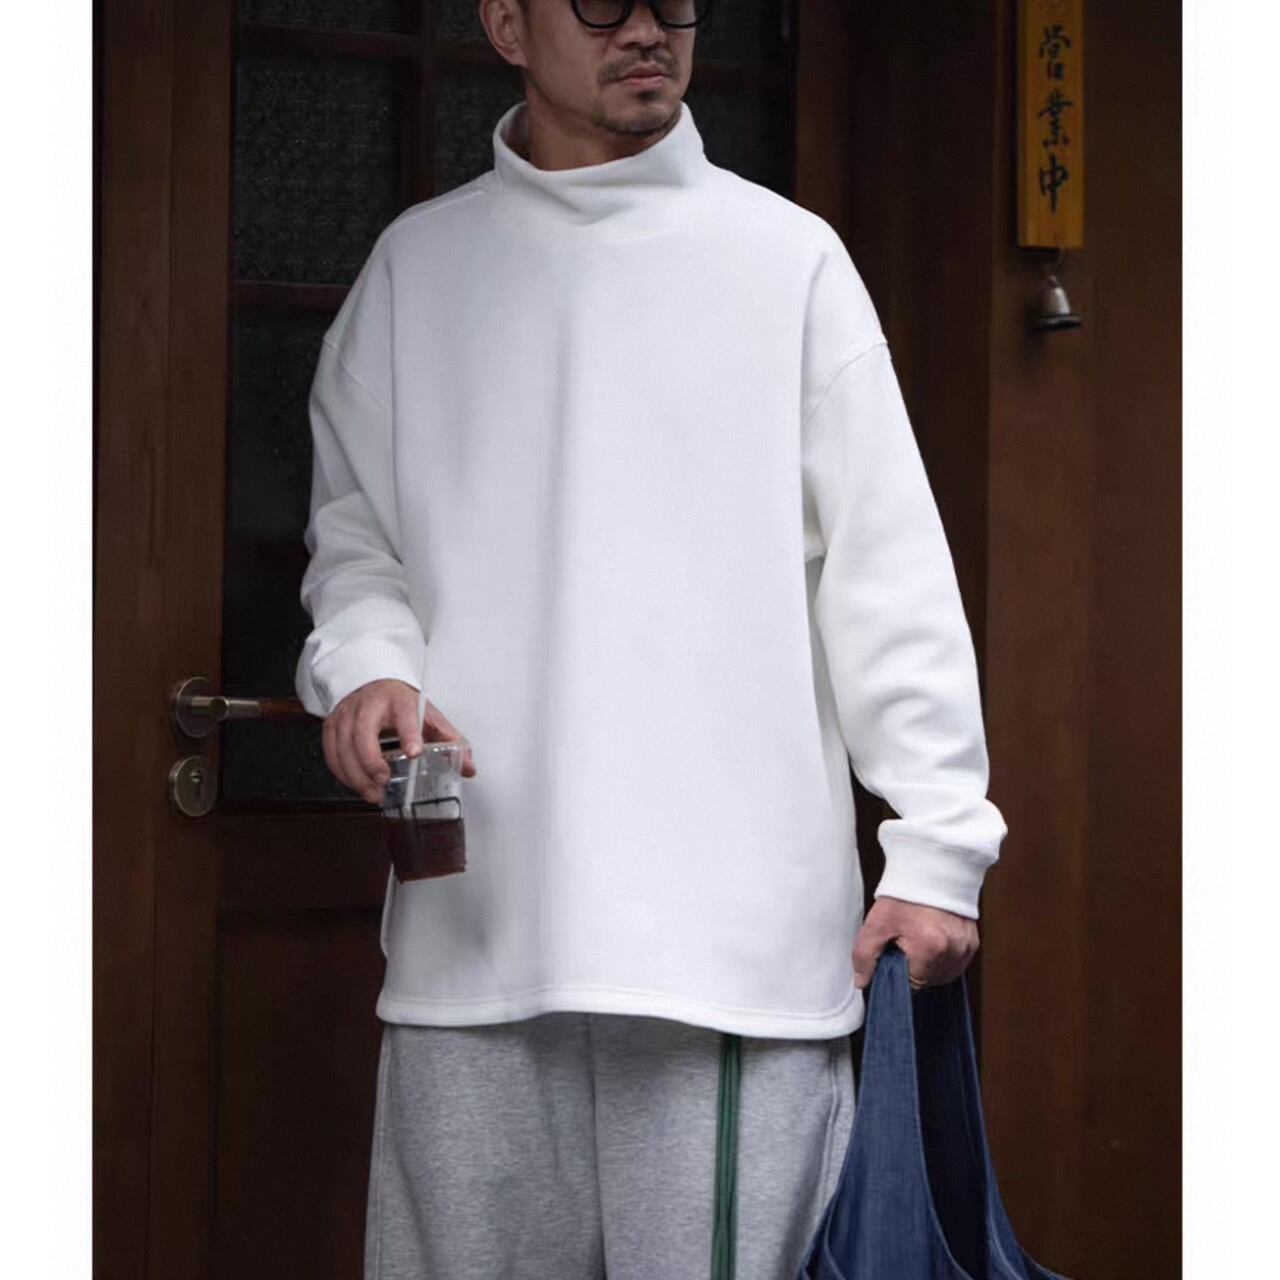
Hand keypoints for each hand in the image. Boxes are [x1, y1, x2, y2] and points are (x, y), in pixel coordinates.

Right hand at [322, 678, 477, 804]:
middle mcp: (369, 704)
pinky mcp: (332, 726)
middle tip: (383, 781)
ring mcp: (347, 714)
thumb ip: (449, 741)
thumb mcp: (428, 716)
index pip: (405, 714)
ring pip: (343, 745)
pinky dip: (342, 774)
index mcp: (399, 700)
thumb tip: (468, 767)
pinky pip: (331, 753)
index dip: (409, 734)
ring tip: (373, 793)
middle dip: (371, 760)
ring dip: (357, 775)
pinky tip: (357, 785)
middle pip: (363, 731)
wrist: (373, 686)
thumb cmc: (401, 704)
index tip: (414, 752)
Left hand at [852, 896, 978, 990]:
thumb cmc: (905, 894)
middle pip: (930, 979)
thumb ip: (865, 955)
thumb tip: (862, 982)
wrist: (930, 868)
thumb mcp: (877, 923)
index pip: (913, 983)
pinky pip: (957, 962)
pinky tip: (933, 940)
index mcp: (930, 948)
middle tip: (906, 941)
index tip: (895, 952)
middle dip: (916, 966)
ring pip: (945, 973)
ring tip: (920, 939)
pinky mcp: (973, 942)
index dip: (900, 970)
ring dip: (932, 964)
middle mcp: (953, 950)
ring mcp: (966, 947)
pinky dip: (945, 957)